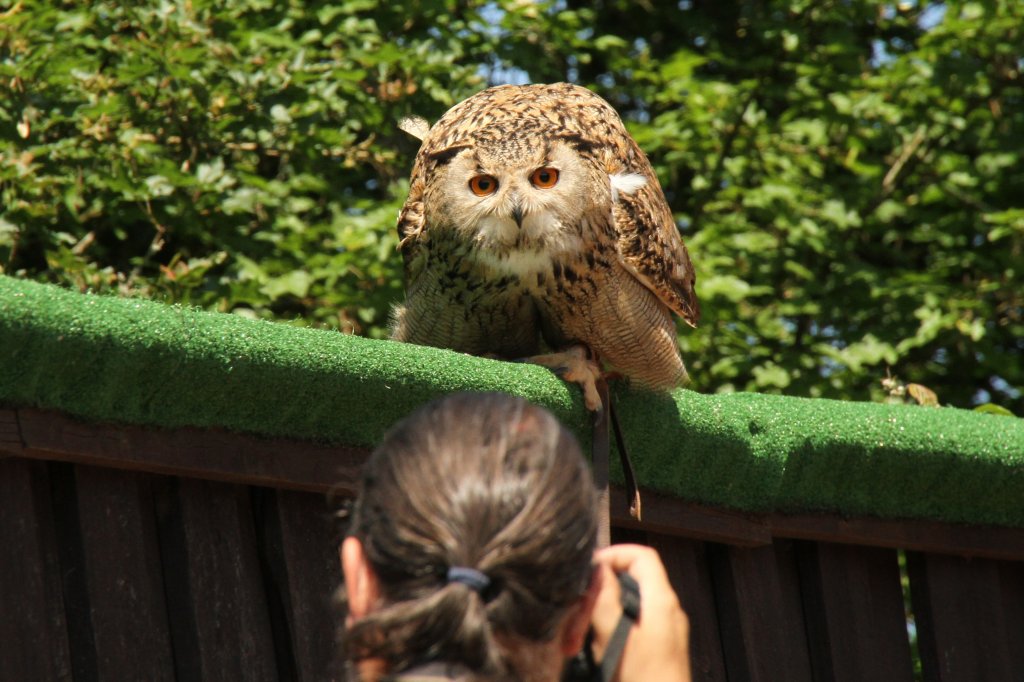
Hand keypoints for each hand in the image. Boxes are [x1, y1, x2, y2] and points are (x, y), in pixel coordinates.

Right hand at [590, 544, 690, 681]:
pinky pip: (631, 629)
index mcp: (662, 602)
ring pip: (628, 606)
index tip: (588, 570)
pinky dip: (610, 633)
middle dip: (601, 590)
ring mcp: (664, 633)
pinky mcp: (657, 652)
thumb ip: (605, 599)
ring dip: (601, 615)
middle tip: (578, 608)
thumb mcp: (617, 638)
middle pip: (633, 580)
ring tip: (580, 636)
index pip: (642, 556)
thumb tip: (596, 568)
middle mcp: (667, 612)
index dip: (614, 555)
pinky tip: (593, 652)